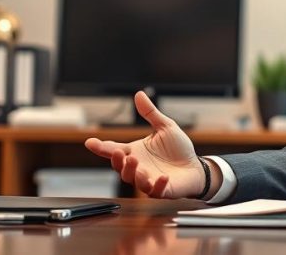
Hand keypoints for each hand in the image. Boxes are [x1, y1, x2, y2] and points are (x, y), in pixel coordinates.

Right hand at [85, 91, 203, 197]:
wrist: (195, 167)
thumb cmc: (178, 149)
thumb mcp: (165, 127)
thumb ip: (150, 113)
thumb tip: (139, 94)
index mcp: (135, 152)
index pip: (114, 150)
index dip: (101, 147)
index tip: (90, 142)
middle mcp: (139, 168)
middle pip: (121, 168)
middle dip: (118, 161)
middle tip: (119, 152)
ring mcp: (149, 181)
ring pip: (135, 181)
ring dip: (133, 173)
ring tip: (136, 163)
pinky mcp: (163, 190)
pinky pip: (157, 191)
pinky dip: (158, 185)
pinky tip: (162, 177)